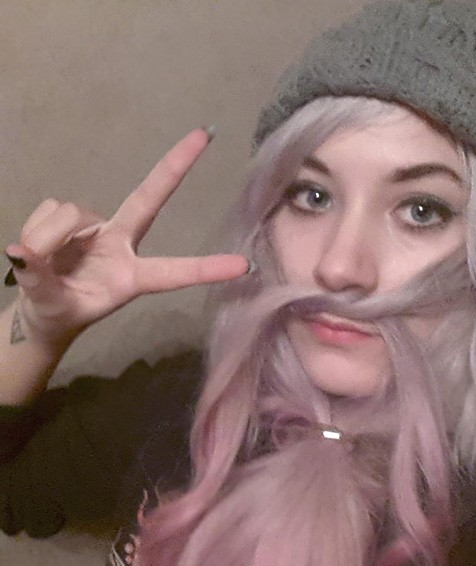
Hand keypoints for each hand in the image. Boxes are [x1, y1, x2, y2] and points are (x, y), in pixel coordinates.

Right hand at [4, 129, 247, 346]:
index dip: (205, 268)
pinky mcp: (70, 215)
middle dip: (174, 166)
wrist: (39, 311)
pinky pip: (49, 209)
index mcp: (132, 278)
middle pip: (148, 200)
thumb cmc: (58, 313)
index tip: (243, 266)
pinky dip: (35, 229)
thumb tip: (23, 252)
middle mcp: (121, 245)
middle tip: (204, 133)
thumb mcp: (50, 307)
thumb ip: (40, 282)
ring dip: (47, 236)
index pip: (173, 272)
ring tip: (38, 262)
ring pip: (71, 213)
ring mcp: (96, 227)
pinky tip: (34, 248)